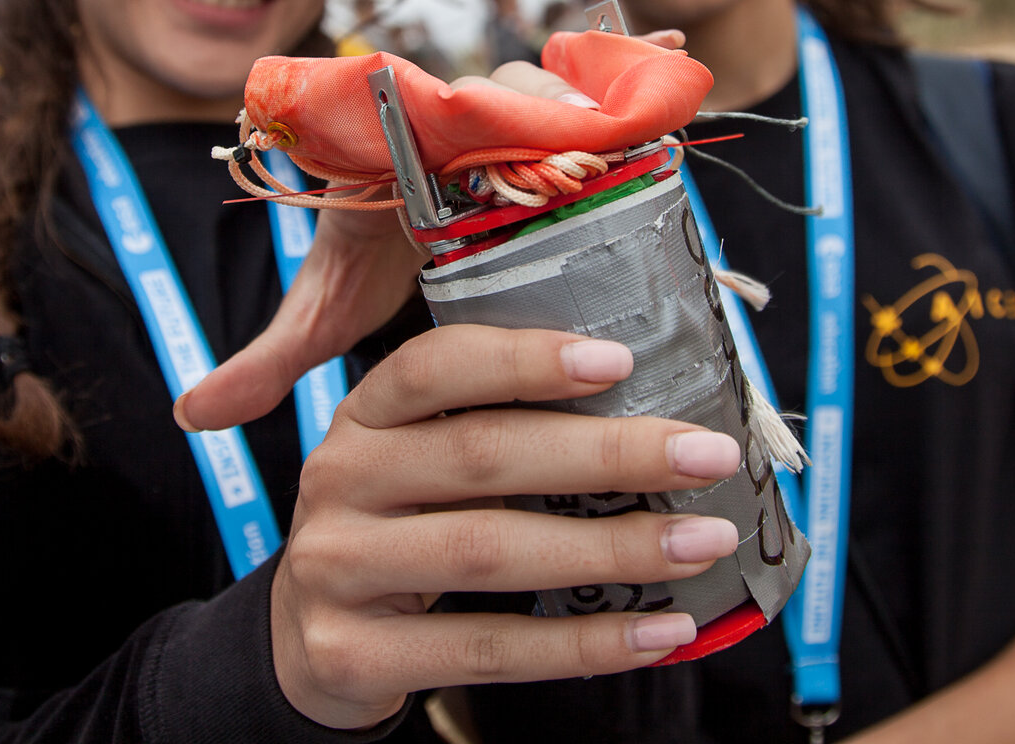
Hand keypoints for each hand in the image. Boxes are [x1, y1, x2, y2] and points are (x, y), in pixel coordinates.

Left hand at [178, 27, 688, 432]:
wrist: (405, 224)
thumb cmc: (370, 257)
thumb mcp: (326, 311)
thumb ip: (269, 357)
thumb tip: (191, 415)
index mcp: (398, 142)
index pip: (425, 113)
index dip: (456, 119)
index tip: (476, 130)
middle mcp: (456, 111)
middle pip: (500, 91)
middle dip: (536, 112)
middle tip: (571, 144)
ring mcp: (512, 103)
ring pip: (554, 80)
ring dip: (590, 95)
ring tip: (627, 126)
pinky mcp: (561, 102)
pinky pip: (602, 63)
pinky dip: (641, 49)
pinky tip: (678, 42)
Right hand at [272, 324, 743, 729]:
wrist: (306, 645)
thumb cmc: (400, 533)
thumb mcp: (421, 466)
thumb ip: (497, 431)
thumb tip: (654, 411)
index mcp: (364, 416)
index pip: (435, 366)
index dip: (526, 359)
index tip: (621, 362)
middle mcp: (340, 479)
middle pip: (481, 455)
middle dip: (609, 452)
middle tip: (708, 456)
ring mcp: (336, 569)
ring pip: (490, 551)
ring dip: (613, 549)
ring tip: (701, 543)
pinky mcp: (351, 655)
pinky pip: (487, 648)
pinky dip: (583, 643)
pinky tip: (659, 632)